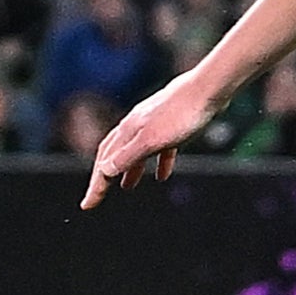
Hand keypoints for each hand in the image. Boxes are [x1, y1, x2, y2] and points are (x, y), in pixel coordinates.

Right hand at [82, 74, 218, 207]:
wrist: (208, 89)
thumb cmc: (182, 114)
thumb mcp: (152, 140)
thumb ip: (128, 155)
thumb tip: (105, 171)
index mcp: (128, 131)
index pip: (104, 163)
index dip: (96, 186)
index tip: (87, 205)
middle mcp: (136, 126)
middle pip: (113, 155)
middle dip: (104, 177)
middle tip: (97, 196)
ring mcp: (154, 124)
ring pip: (135, 151)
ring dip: (129, 170)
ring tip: (127, 187)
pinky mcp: (173, 123)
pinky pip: (160, 149)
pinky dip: (158, 163)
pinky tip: (163, 175)